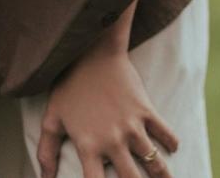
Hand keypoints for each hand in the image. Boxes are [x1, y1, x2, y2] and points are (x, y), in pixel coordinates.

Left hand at [37, 50, 179, 177]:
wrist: (92, 54)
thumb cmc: (68, 87)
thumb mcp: (52, 120)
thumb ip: (46, 153)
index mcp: (88, 146)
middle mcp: (112, 140)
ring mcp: (132, 125)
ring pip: (153, 160)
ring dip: (162, 175)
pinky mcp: (146, 110)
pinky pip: (164, 132)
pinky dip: (171, 143)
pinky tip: (172, 149)